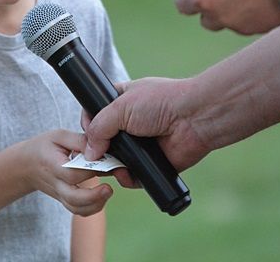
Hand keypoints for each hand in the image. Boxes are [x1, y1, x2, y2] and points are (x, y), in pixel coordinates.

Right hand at [22, 130, 113, 215]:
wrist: (26, 165)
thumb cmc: (43, 147)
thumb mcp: (59, 136)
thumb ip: (80, 141)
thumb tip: (101, 147)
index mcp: (53, 166)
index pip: (73, 174)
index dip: (91, 170)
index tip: (107, 161)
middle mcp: (56, 184)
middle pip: (74, 198)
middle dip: (94, 196)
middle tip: (109, 188)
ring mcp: (60, 195)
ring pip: (77, 209)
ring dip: (96, 204)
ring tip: (107, 191)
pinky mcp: (65, 200)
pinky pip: (79, 211)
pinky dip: (92, 208)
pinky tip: (101, 197)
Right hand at [83, 78, 211, 176]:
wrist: (193, 118)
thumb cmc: (160, 102)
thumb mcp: (120, 106)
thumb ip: (99, 127)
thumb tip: (89, 152)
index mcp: (121, 102)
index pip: (95, 115)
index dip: (88, 125)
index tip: (85, 134)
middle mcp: (129, 123)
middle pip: (102, 141)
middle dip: (97, 150)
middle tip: (95, 155)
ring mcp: (140, 144)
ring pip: (115, 160)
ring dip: (111, 165)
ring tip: (112, 166)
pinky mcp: (151, 162)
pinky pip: (132, 175)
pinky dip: (127, 177)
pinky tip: (126, 173)